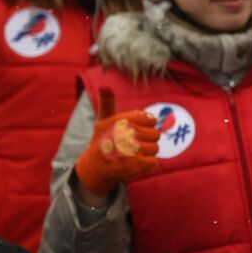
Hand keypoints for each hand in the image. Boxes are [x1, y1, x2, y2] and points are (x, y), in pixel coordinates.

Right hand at [73, 88, 158, 204]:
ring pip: (156, 148)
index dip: (147, 125)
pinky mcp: (135, 165)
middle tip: (134, 143)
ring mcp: (131, 150)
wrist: (95, 166)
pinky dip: (147, 163)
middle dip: (148, 139)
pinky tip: (136, 162)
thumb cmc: (103, 140)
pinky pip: (153, 161)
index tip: (137, 129)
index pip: (151, 119)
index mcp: (120, 120)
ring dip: (148, 152)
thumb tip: (104, 85)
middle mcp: (125, 133)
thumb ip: (107, 103)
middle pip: (156, 134)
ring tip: (135, 153)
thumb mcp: (104, 120)